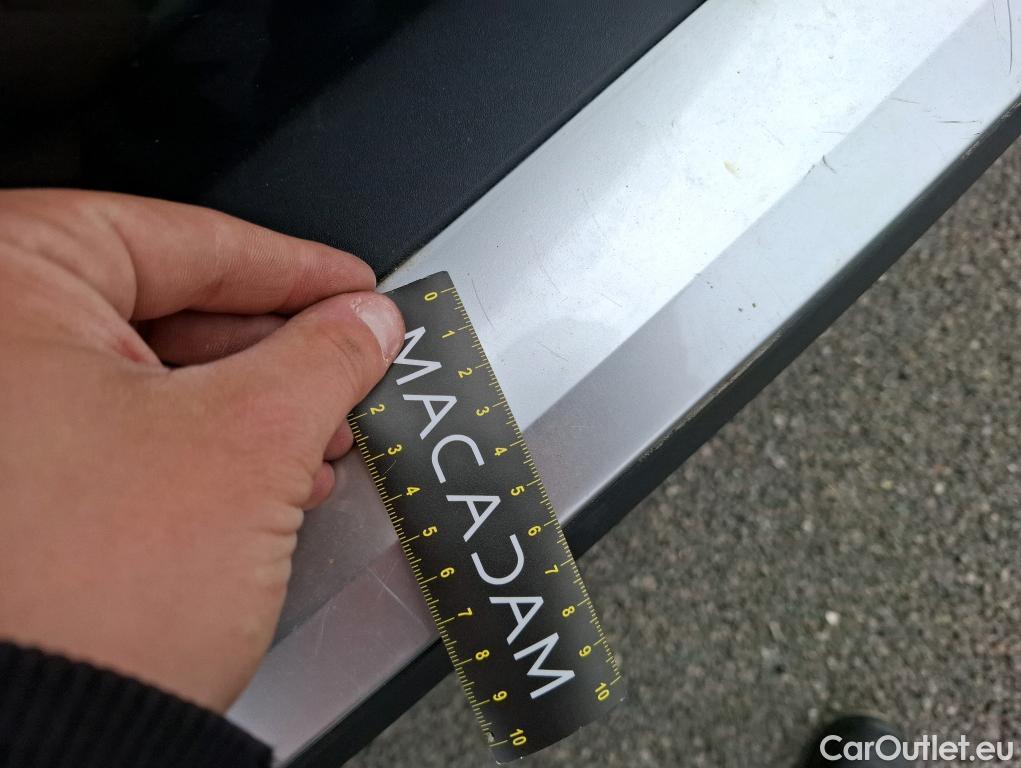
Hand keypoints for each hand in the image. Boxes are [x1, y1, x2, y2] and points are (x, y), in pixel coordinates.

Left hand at [0, 189, 403, 711]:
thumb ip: (325, 358)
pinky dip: (199, 447)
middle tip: (348, 363)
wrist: (45, 741)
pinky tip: (262, 477)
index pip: (183, 238)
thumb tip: (363, 324)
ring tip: (319, 436)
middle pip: (165, 307)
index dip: (293, 266)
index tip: (351, 287)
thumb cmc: (85, 598)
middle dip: (276, 349)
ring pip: (145, 376)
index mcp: (4, 287)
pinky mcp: (11, 487)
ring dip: (247, 406)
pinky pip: (116, 433)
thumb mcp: (250, 442)